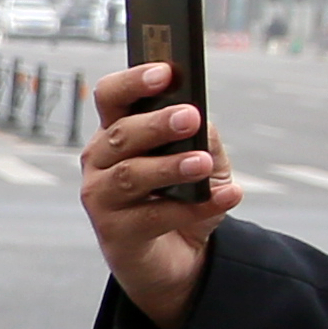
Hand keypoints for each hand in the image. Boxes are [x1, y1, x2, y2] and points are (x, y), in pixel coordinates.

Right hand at [79, 63, 241, 328]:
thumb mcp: (203, 160)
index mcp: (117, 133)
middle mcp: (99, 162)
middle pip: (120, 134)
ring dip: (169, 167)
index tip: (165, 71)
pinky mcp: (115, 234)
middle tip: (190, 116)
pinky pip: (153, 217)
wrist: (175, 257)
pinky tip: (228, 197)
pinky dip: (194, 208)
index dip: (133, 81)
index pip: (111, 96)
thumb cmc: (182, 198)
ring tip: (203, 164)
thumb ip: (201, 138)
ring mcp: (101, 199)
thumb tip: (200, 124)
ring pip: (128, 176)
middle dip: (155, 124)